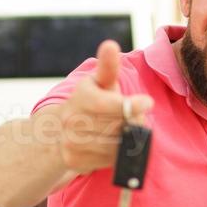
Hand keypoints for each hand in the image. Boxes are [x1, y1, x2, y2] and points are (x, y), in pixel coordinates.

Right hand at [57, 40, 153, 173]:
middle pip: (117, 126)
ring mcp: (73, 143)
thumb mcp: (99, 82)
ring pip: (116, 144)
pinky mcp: (77, 161)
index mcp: (81, 98)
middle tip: (139, 116)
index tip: (147, 103)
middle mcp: (72, 121)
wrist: (59, 131)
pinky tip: (118, 143)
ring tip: (128, 129)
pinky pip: (111, 160)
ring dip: (130, 138)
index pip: (108, 104)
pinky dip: (120, 152)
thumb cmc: (90, 101)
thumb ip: (108, 67)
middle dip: (134, 121)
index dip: (131, 105)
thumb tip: (110, 45)